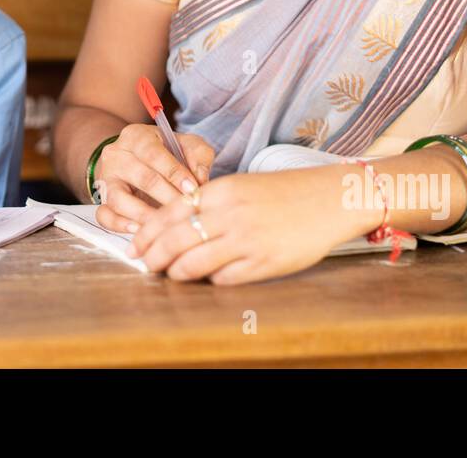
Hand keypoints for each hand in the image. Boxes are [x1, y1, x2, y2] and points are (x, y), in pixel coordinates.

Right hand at [93, 124, 214, 232]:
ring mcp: (106, 179)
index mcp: (137, 136)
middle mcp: (116, 155)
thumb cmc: (167, 153)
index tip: (193, 189)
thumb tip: (201, 179)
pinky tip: (140, 230)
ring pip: (119, 199)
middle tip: (185, 209)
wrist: (137, 159)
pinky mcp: (102, 199)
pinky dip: (120, 225)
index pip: (154, 154)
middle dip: (167, 196)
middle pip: (141, 178)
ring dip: (145, 215)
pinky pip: (105, 215)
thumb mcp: (186, 145)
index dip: (174, 173)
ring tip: (166, 225)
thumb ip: (198, 156)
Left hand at [127, 166, 373, 284]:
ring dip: (176, 273)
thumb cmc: (285, 192)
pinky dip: (211, 280)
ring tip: (171, 275)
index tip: (136, 245)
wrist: (330, 198)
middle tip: (145, 265)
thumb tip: (177, 226)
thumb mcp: (241, 186)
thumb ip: (210, 202)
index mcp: (221, 191)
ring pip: (194, 264)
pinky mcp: (264, 263)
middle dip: (153, 256)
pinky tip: (208, 278)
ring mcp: (246, 240)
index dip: (147, 233)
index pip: (170, 214)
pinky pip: (224, 278)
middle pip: (174, 241)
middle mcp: (230, 215)